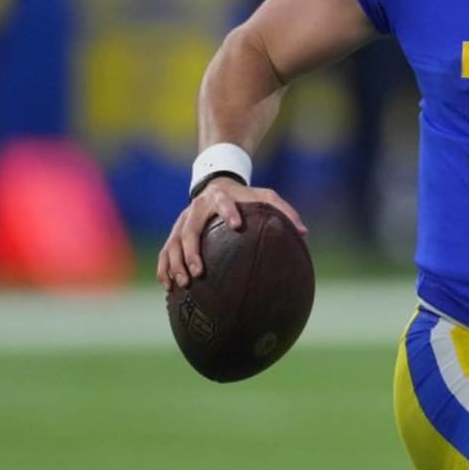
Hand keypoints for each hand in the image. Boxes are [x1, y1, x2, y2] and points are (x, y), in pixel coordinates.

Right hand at [156, 178, 305, 291]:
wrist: (216, 183)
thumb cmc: (245, 196)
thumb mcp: (265, 196)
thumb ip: (283, 211)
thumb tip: (304, 232)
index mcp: (221, 197)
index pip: (224, 202)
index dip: (229, 211)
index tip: (237, 225)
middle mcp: (197, 208)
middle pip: (190, 229)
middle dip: (192, 251)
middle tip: (199, 272)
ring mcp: (183, 220)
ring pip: (173, 242)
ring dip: (175, 263)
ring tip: (183, 283)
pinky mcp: (176, 231)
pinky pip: (166, 250)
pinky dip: (164, 267)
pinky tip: (169, 285)